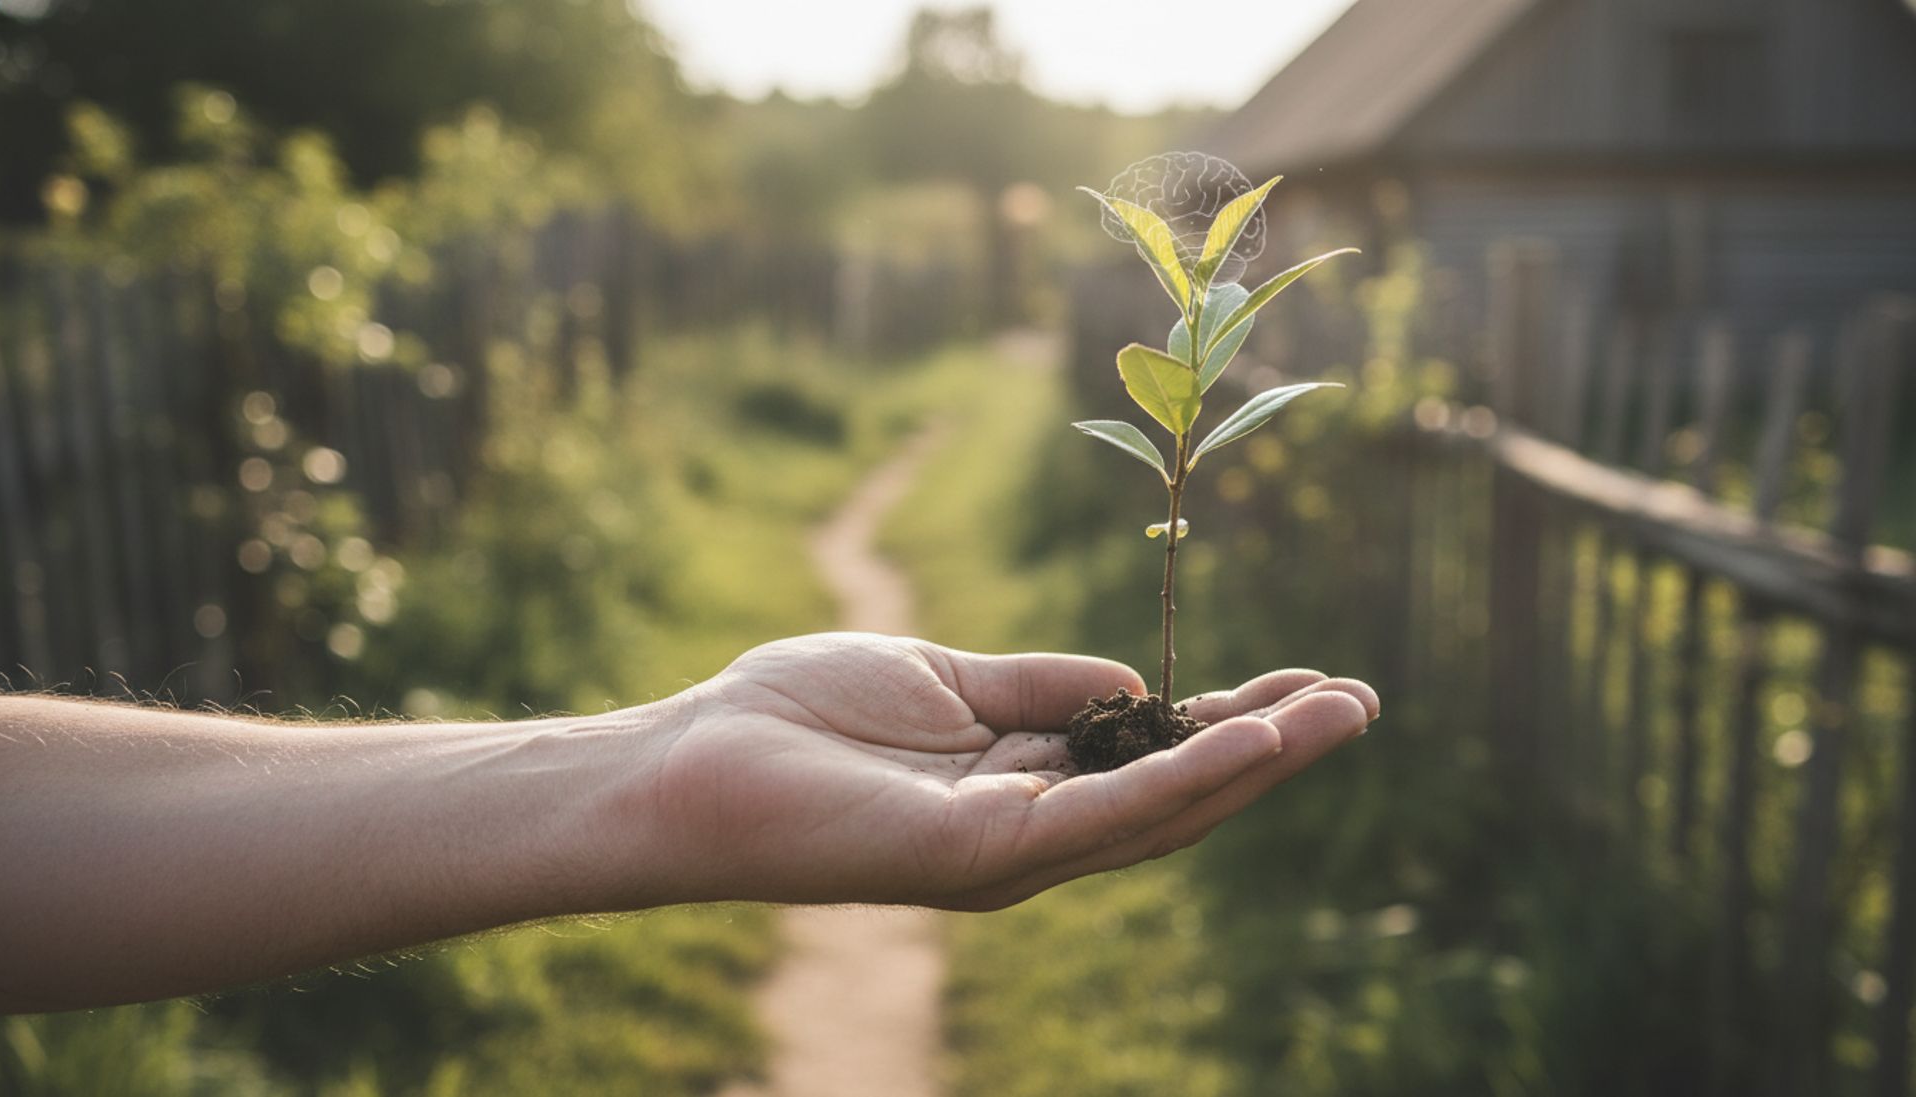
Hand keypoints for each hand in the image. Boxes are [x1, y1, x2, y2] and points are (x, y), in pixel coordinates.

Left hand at [614, 633, 1377, 911]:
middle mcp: (1031, 833)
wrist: (691, 761)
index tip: (1308, 682)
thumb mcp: (946, 680)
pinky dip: (1184, 779)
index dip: (1235, 723)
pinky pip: (1103, 816)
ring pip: (1163, 813)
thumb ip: (1040, 686)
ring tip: (1339, 714)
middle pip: (1179, 794)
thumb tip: (1138, 681)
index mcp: (1023, 788)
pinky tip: (1252, 737)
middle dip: (1273, 750)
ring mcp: (1011, 854)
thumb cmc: (798, 717)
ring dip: (1257, 764)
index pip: (1152, 760)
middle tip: (1362, 702)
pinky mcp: (980, 858)